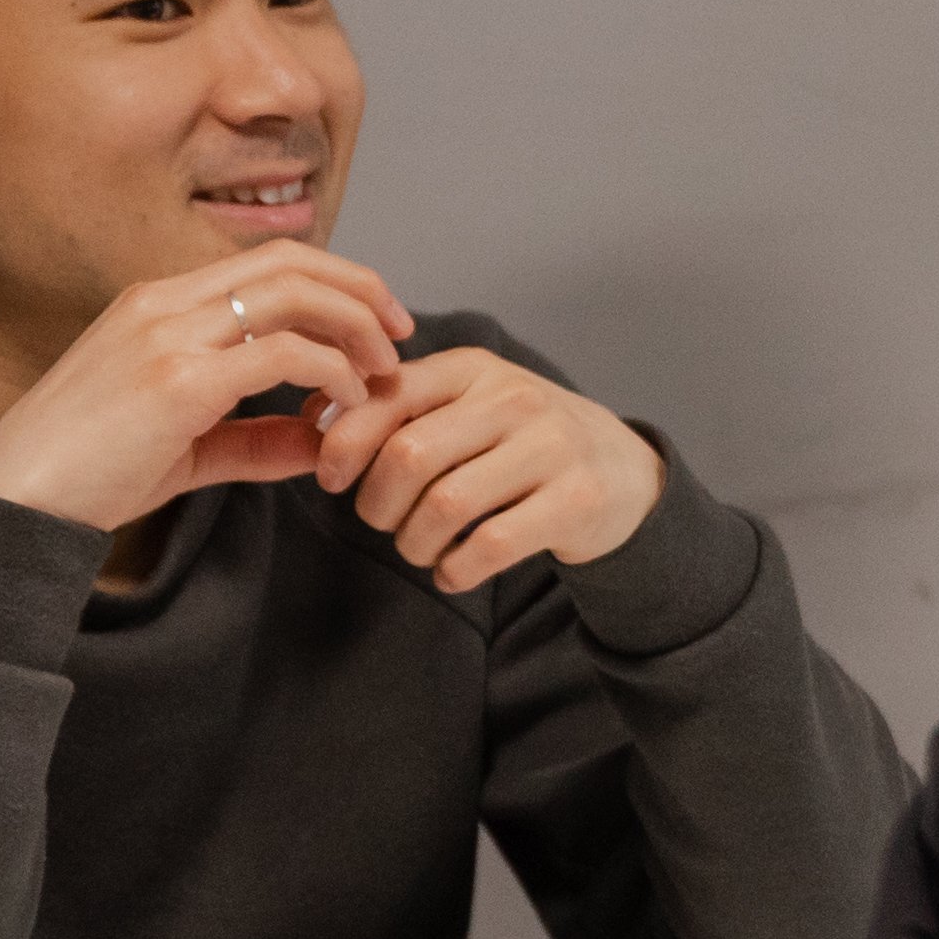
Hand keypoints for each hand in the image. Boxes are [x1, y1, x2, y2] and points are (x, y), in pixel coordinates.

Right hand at [0, 250, 410, 535]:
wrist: (10, 506)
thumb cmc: (81, 479)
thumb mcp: (181, 448)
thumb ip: (253, 438)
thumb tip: (323, 439)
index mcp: (154, 303)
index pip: (267, 261)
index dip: (335, 282)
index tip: (376, 324)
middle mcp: (161, 304)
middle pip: (291, 261)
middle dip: (362, 290)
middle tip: (400, 337)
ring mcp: (168, 336)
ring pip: (294, 294)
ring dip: (355, 328)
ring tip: (380, 374)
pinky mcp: (178, 381)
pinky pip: (285, 355)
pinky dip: (331, 374)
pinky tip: (341, 408)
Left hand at [311, 339, 665, 590]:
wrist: (626, 472)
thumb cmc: (523, 442)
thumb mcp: (466, 406)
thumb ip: (396, 406)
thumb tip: (313, 417)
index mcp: (474, 369)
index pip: (386, 397)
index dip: (343, 444)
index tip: (332, 479)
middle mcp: (515, 398)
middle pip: (408, 457)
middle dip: (377, 504)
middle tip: (383, 522)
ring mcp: (552, 447)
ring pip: (445, 506)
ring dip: (414, 543)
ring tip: (420, 548)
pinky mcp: (578, 499)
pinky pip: (490, 546)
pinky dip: (456, 569)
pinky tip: (455, 570)